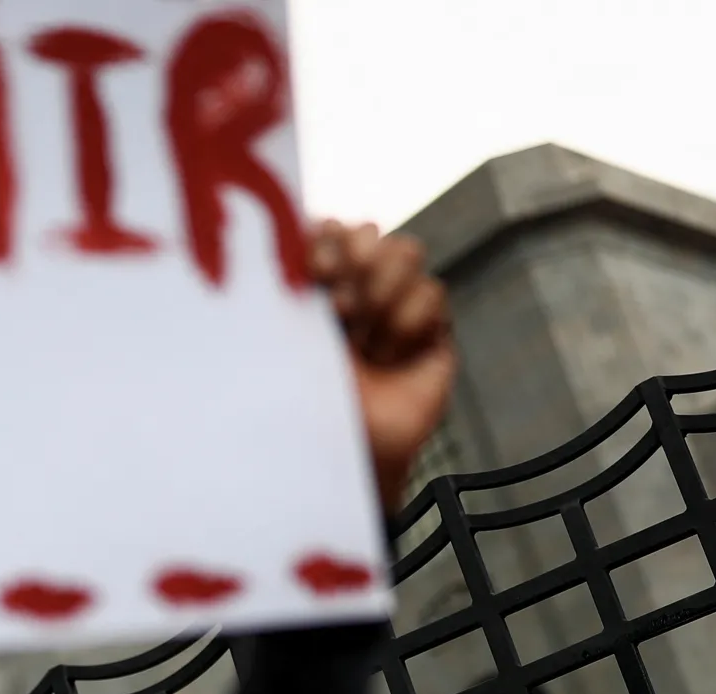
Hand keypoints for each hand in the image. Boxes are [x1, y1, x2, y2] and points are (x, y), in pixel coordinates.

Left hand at [308, 220, 455, 509]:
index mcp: (309, 284)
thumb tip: (310, 221)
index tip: (314, 274)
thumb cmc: (297, 399)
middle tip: (340, 311)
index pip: (328, 226)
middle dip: (355, 264)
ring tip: (364, 342)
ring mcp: (394, 306)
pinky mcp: (432, 329)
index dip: (327, 239)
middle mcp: (352, 288)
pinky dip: (408, 323)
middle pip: (370, 229)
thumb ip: (288, 280)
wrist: (339, 450)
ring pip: (407, 249)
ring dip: (382, 293)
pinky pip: (433, 291)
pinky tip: (390, 358)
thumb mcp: (282, 334)